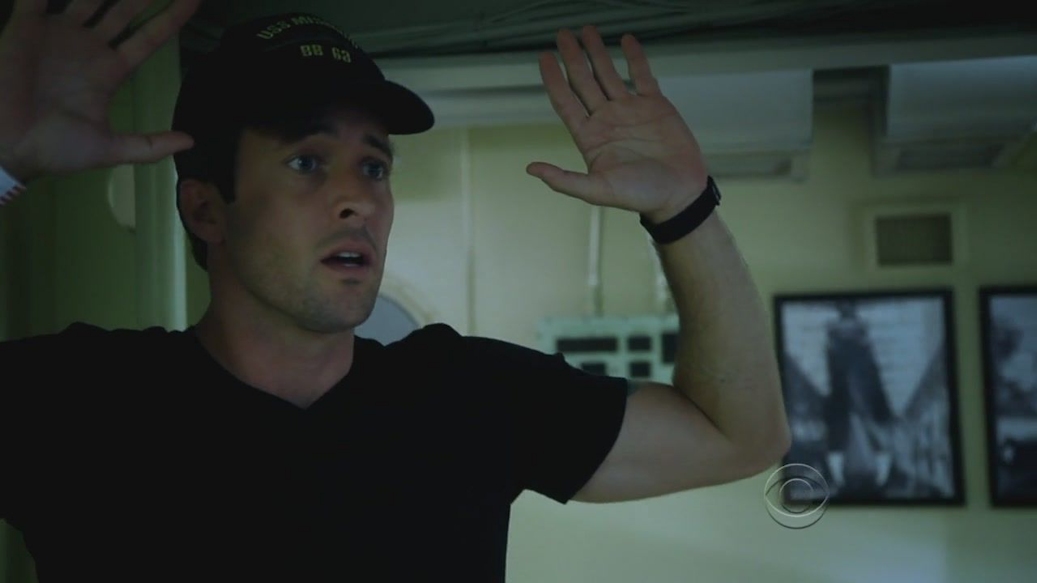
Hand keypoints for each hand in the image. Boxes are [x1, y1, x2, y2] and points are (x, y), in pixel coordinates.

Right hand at [0, 0, 200, 182]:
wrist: (6, 146)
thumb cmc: (55, 149)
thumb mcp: (108, 149)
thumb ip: (149, 144)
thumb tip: (191, 142)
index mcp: (110, 70)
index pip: (148, 37)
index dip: (172, 18)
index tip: (196, 1)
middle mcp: (88, 46)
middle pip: (124, 9)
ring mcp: (58, 33)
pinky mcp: (26, 26)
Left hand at [526, 26, 708, 223]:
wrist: (679, 194)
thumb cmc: (640, 196)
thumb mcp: (597, 191)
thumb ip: (563, 180)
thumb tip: (531, 169)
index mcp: (591, 137)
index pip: (566, 102)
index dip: (553, 79)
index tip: (545, 57)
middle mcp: (607, 120)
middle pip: (584, 82)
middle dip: (572, 58)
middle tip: (563, 36)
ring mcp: (630, 111)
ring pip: (608, 74)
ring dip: (597, 53)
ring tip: (587, 31)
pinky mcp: (655, 106)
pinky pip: (642, 76)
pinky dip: (634, 57)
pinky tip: (626, 41)